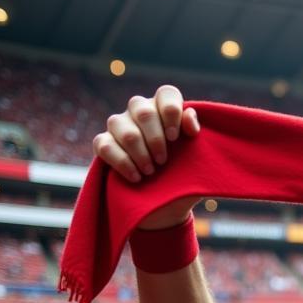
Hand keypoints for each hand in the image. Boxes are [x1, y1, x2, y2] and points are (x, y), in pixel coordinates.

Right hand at [92, 85, 200, 229]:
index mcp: (165, 111)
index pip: (167, 93)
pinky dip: (122, 162)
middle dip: (154, 138)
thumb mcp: (198, 165)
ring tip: (150, 172)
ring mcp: (120, 126)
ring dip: (138, 152)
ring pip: (120, 125)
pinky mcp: (104, 144)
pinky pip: (105, 144)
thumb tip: (190, 116)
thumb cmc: (184, 180)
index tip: (175, 138)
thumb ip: (195, 138)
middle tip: (163, 162)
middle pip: (142, 108)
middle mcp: (140, 113)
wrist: (167, 209)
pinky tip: (136, 177)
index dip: (170, 111)